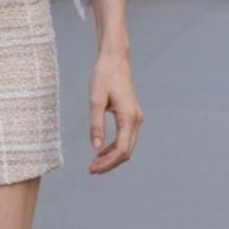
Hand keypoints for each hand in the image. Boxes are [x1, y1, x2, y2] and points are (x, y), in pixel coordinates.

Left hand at [88, 51, 143, 174]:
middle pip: (126, 152)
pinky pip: (127, 137)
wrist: (115, 59)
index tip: (92, 168)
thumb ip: (96, 124)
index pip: (121, 149)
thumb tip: (95, 148)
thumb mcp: (95, 99)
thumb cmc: (104, 76)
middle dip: (110, 163)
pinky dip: (115, 147)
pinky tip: (102, 150)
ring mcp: (136, 118)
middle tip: (92, 169)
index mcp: (128, 117)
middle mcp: (136, 120)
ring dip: (113, 157)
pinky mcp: (133, 115)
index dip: (107, 162)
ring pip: (127, 146)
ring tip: (95, 163)